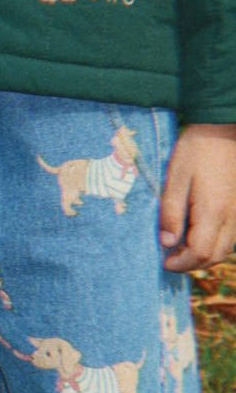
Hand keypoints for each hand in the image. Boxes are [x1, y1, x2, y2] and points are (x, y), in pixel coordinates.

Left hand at [160, 123, 235, 271]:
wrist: (222, 128)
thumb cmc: (195, 151)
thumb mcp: (173, 181)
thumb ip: (170, 215)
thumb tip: (167, 243)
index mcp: (212, 211)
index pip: (201, 253)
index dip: (181, 264)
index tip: (164, 261)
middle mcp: (232, 215)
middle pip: (215, 256)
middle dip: (192, 264)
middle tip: (171, 258)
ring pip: (226, 248)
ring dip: (204, 256)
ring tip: (181, 248)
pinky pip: (231, 236)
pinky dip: (215, 244)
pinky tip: (198, 236)